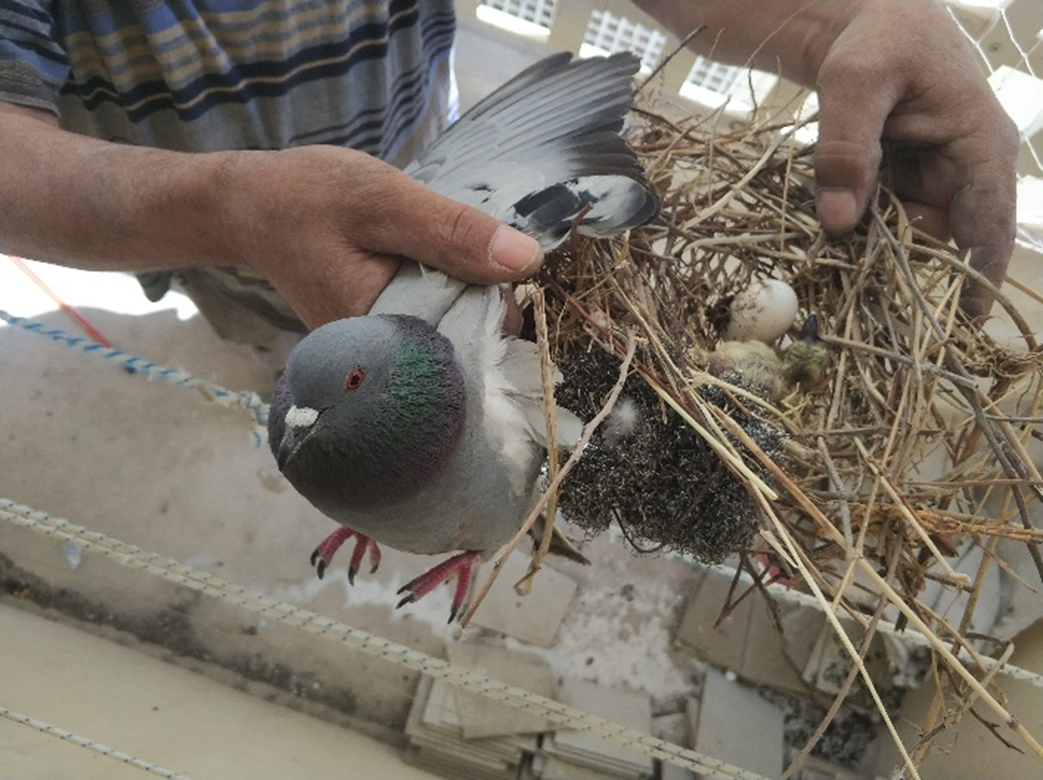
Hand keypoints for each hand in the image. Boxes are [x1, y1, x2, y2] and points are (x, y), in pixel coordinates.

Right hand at [216, 145, 542, 328]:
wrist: (251, 206)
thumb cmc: (307, 197)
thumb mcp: (383, 200)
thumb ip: (451, 232)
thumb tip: (527, 260)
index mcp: (379, 340)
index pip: (472, 343)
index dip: (496, 300)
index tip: (484, 257)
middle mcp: (379, 361)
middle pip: (467, 342)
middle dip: (480, 294)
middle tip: (446, 241)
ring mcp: (379, 352)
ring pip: (453, 331)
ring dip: (462, 290)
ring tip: (430, 248)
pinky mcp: (382, 336)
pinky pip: (434, 321)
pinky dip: (443, 291)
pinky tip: (424, 262)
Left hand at [804, 0, 1018, 316]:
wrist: (870, 22)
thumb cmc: (877, 39)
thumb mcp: (854, 83)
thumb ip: (846, 147)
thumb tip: (840, 223)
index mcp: (980, 145)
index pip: (987, 226)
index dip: (976, 279)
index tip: (958, 327)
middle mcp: (967, 170)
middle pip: (943, 241)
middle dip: (903, 265)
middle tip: (857, 288)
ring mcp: (935, 179)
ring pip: (909, 236)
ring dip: (875, 247)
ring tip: (837, 247)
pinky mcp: (906, 183)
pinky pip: (886, 220)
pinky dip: (862, 227)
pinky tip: (833, 224)